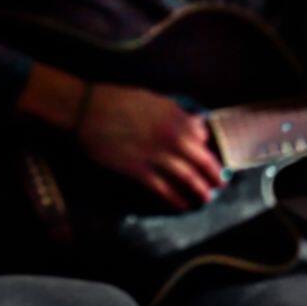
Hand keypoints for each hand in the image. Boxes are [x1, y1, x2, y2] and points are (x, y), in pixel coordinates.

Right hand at [78, 84, 223, 209]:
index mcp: (177, 118)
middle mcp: (172, 137)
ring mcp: (155, 155)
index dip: (210, 153)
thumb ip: (179, 114)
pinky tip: (181, 205)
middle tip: (218, 185)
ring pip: (186, 177)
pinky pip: (162, 188)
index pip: (204, 141)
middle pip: (201, 162)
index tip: (214, 162)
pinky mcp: (137, 169)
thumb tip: (198, 127)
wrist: (88, 110)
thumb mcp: (156, 100)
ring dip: (199, 190)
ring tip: (205, 199)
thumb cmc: (119, 100)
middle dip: (212, 176)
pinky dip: (175, 199)